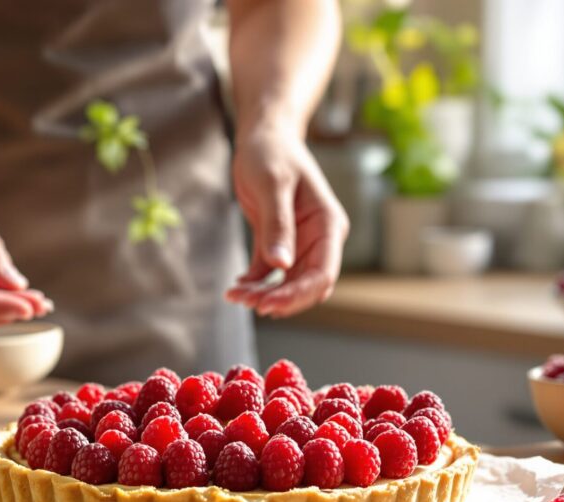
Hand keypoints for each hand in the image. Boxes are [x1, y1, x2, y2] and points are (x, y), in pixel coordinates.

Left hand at [227, 124, 347, 317]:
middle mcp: (319, 239)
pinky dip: (255, 284)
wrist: (264, 137)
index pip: (323, 273)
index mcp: (327, 225)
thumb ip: (278, 225)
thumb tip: (281, 266)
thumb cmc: (272, 153)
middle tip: (245, 302)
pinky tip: (236, 286)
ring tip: (235, 295)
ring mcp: (300, 243)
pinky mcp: (279, 243)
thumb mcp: (272, 185)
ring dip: (264, 295)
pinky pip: (271, 274)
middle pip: (307, 286)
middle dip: (279, 299)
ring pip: (288, 284)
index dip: (298, 294)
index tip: (268, 303)